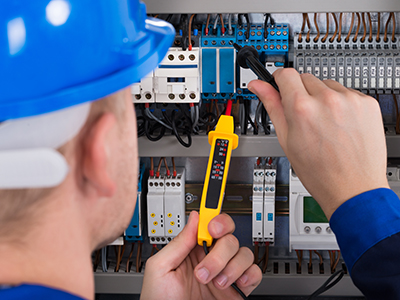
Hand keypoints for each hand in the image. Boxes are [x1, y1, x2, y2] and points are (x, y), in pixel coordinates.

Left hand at [141, 211, 260, 299]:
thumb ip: (178, 242)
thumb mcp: (160, 269)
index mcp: (191, 251)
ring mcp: (225, 274)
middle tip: (205, 269)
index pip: (209, 226)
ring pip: (243, 252)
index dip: (214, 219)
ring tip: (214, 282)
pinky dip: (249, 275)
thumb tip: (194, 217)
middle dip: (219, 252)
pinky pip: (255, 273)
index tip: (213, 226)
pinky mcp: (238, 290)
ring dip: (229, 267)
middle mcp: (210, 259)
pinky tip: (235, 283)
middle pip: (229, 237)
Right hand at [248, 69, 388, 218]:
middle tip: (304, 117)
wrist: (354, 188)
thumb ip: (272, 106)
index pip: (286, 74)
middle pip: (306, 78)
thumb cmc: (320, 172)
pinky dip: (342, 104)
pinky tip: (340, 124)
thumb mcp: (287, 140)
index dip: (279, 80)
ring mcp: (350, 100)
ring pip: (327, 85)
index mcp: (302, 108)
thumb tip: (259, 87)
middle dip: (301, 93)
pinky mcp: (367, 104)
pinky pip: (348, 93)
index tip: (281, 85)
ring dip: (322, 98)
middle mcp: (327, 99)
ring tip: (325, 124)